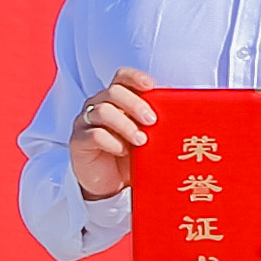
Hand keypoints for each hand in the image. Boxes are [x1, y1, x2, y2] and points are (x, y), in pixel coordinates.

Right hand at [67, 67, 159, 201]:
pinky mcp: (79, 141)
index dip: (135, 77)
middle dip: (135, 104)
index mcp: (116, 99)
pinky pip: (94, 134)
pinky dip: (112, 142)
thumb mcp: (148, 136)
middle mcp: (98, 105)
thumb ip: (157, 120)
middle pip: (114, 92)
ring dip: (126, 125)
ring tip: (141, 140)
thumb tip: (180, 108)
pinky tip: (122, 151)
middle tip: (152, 120)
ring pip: (103, 111)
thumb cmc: (132, 155)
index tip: (151, 86)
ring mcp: (86, 122)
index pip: (122, 77)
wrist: (112, 184)